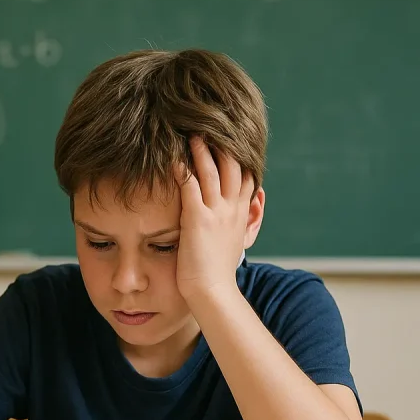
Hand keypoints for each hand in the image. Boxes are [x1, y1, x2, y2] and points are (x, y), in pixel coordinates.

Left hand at [175, 136, 254, 303]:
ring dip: (202, 151)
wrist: (212, 292)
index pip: (246, 177)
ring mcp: (216, 213)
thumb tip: (243, 214)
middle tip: (213, 127)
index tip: (232, 140)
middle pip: (233, 167)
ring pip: (212, 172)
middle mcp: (231, 209)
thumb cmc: (217, 274)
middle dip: (224, 146)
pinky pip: (190, 186)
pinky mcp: (197, 219)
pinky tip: (173, 157)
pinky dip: (182, 169)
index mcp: (240, 215)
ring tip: (192, 134)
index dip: (240, 157)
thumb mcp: (233, 244)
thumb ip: (236, 225)